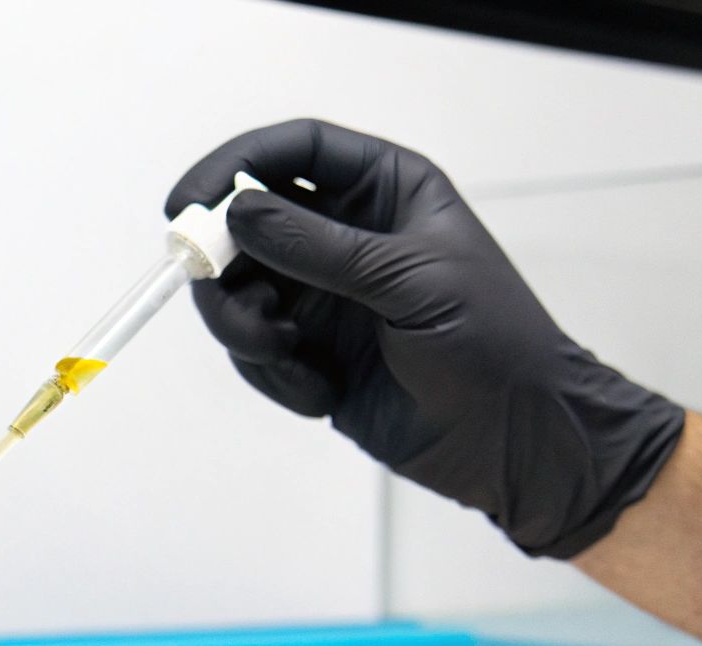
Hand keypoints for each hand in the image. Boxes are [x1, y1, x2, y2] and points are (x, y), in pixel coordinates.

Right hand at [168, 119, 683, 557]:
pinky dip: (273, 374)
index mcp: (385, 191)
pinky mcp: (310, 355)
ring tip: (286, 357)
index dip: (234, 166)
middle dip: (224, 264)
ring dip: (245, 329)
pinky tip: (322, 393)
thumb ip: (318, 247)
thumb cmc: (490, 343)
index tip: (187, 203)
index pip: (295, 151)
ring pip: (240, 293)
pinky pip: (253, 352)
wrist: (514, 439)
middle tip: (218, 296)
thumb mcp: (407, 281)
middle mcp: (347, 236)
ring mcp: (324, 296)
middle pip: (247, 224)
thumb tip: (239, 213)